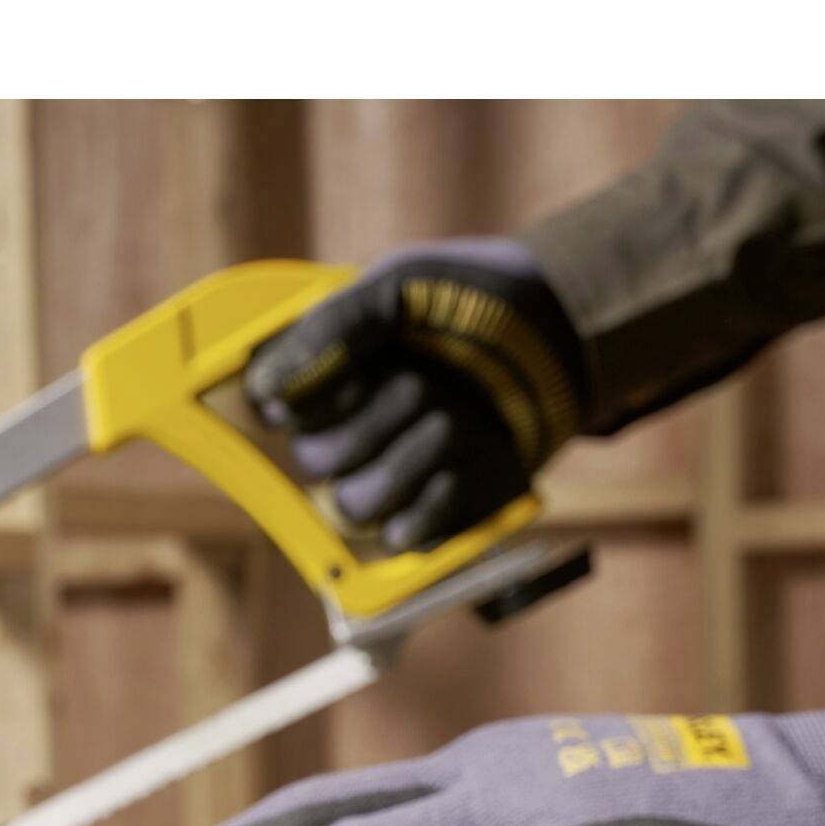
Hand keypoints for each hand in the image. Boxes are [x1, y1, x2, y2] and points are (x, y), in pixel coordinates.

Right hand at [243, 239, 586, 552]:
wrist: (561, 334)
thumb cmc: (473, 300)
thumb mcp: (397, 289)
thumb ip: (329, 329)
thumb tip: (263, 389)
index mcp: (325, 377)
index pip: (274, 415)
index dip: (305, 405)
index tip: (352, 376)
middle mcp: (348, 429)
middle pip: (315, 465)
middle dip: (372, 424)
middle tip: (419, 385)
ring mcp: (390, 473)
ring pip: (356, 506)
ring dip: (406, 462)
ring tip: (448, 422)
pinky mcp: (434, 511)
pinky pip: (405, 536)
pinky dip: (435, 501)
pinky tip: (461, 463)